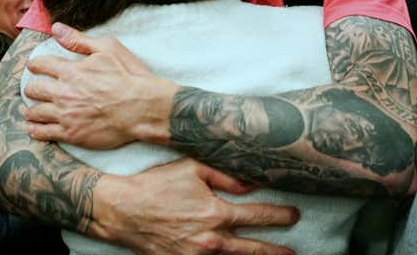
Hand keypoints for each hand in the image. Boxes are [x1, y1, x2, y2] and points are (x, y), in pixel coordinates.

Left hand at [22, 22, 176, 147]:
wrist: (143, 108)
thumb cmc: (129, 76)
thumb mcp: (108, 48)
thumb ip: (79, 39)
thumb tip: (56, 28)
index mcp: (71, 71)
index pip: (41, 65)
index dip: (36, 64)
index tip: (34, 66)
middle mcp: (64, 93)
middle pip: (34, 89)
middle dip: (32, 87)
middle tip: (34, 88)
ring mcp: (66, 115)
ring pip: (36, 112)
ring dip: (30, 110)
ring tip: (29, 110)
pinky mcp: (72, 134)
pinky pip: (45, 133)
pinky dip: (35, 130)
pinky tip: (32, 128)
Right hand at [92, 159, 298, 254]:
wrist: (122, 211)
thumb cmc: (155, 186)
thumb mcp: (191, 169)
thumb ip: (225, 175)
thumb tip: (251, 184)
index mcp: (215, 213)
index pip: (258, 216)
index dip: (280, 216)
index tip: (294, 215)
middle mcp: (210, 240)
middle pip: (254, 249)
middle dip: (277, 251)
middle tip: (294, 253)